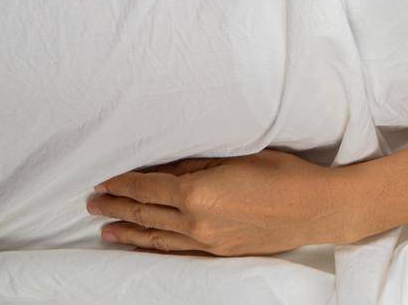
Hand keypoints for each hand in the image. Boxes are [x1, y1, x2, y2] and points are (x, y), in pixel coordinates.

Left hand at [87, 150, 366, 255]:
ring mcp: (206, 241)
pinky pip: (177, 251)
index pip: (149, 188)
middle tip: (93, 203)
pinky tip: (144, 244)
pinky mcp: (220, 251)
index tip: (105, 181)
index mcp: (197, 192)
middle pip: (146, 214)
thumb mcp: (240, 156)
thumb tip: (171, 168)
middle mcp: (195, 221)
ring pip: (157, 237)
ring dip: (128, 232)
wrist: (315, 208)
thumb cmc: (283, 174)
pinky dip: (155, 247)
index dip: (124, 184)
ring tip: (105, 230)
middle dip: (117, 208)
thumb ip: (201, 164)